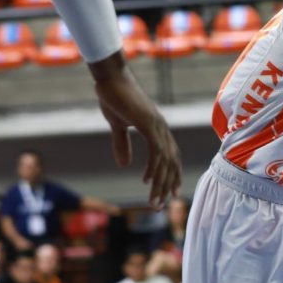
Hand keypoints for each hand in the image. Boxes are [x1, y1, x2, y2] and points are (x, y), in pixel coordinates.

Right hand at [89, 55, 181, 208]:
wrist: (110, 77)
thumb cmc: (114, 97)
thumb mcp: (118, 126)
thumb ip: (122, 145)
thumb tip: (125, 165)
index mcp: (157, 129)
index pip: (170, 157)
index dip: (172, 175)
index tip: (171, 193)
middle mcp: (162, 129)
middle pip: (172, 163)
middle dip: (168, 185)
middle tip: (162, 204)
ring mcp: (157, 126)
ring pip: (165, 161)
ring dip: (161, 183)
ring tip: (154, 201)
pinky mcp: (148, 124)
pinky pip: (156, 151)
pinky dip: (154, 167)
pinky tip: (148, 181)